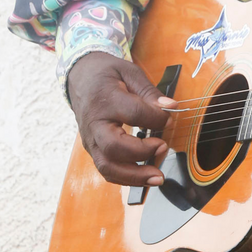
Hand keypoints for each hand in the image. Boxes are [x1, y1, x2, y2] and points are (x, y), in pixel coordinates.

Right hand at [66, 52, 175, 186]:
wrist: (80, 78)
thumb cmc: (107, 75)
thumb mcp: (129, 72)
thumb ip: (150, 92)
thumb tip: (171, 107)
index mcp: (105, 99)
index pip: (133, 113)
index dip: (156, 119)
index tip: (170, 118)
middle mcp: (94, 123)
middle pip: (114, 147)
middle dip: (142, 153)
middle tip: (163, 147)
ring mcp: (91, 140)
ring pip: (107, 166)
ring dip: (135, 176)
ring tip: (158, 176)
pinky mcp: (92, 149)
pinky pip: (106, 170)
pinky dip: (126, 179)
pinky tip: (145, 178)